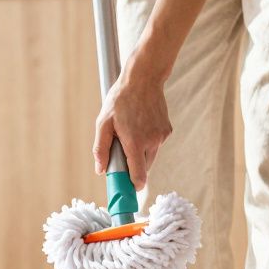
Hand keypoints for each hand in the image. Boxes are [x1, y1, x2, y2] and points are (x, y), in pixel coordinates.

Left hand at [92, 67, 171, 190]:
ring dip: (139, 153)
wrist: (144, 78)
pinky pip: (156, 145)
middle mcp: (151, 142)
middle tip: (120, 151)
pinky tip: (141, 125)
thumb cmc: (120, 100)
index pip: (138, 177)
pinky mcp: (167, 131)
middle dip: (132, 166)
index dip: (132, 186)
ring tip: (130, 133)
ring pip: (150, 157)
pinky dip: (148, 142)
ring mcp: (161, 137)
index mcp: (134, 142)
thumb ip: (101, 149)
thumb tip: (101, 170)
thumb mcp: (103, 123)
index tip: (126, 190)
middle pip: (143, 168)